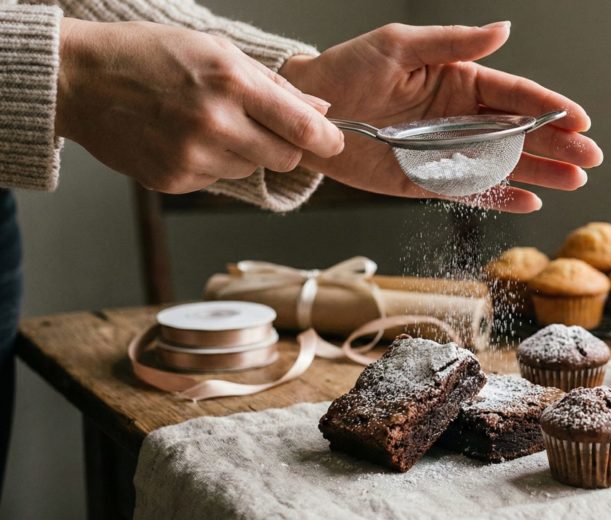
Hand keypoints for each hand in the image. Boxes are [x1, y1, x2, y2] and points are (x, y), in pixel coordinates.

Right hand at [55, 19, 344, 193]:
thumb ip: (274, 85)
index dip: (326, 139)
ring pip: (251, 170)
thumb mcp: (216, 50)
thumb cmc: (149, 55)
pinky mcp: (174, 180)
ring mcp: (193, 156)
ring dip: (243, 153)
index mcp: (231, 82)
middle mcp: (215, 123)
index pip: (302, 127)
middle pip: (285, 159)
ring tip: (206, 124)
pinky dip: (211, 164)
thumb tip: (320, 110)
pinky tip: (183, 139)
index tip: (334, 141)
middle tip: (262, 127)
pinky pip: (217, 181)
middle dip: (284, 147)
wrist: (79, 80)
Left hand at [280, 22, 602, 212]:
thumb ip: (454, 42)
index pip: (515, 94)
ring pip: (506, 164)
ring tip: (576, 181)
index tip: (579, 119)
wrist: (310, 111)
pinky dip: (501, 198)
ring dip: (542, 172)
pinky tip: (531, 200)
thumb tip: (503, 29)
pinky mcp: (430, 182)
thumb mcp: (401, 45)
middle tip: (590, 157)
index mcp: (460, 81)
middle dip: (558, 144)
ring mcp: (449, 152)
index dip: (550, 106)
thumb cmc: (349, 70)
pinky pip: (473, 193)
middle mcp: (462, 117)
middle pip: (521, 132)